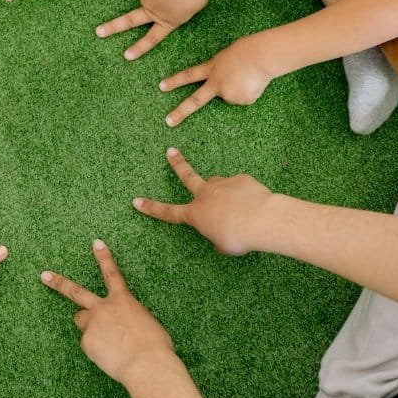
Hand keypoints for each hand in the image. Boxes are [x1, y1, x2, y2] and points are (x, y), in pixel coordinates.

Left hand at [41, 240, 174, 385]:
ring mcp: (92, 323)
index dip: (104, 257)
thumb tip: (122, 327)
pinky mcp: (86, 342)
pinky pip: (89, 345)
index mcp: (123, 300)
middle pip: (76, 292)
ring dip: (88, 326)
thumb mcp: (147, 324)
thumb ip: (130, 319)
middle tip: (44, 275)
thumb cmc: (155, 346)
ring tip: (106, 341)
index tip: (96, 243)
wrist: (147, 363)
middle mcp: (104, 308)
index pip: (112, 273)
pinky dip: (97, 350)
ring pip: (82, 321)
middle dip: (59, 283)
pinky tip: (110, 356)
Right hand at [95, 0, 207, 59]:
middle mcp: (153, 13)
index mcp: (167, 23)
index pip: (152, 39)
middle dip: (112, 27)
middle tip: (98, 32)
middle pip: (128, 21)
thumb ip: (185, 7)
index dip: (139, 48)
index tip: (126, 56)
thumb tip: (178, 2)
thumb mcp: (196, 6)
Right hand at [132, 148, 273, 255]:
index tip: (136, 201)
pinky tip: (254, 205)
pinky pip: (241, 188)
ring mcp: (223, 184)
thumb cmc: (239, 236)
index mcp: (196, 214)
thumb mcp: (224, 245)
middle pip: (187, 175)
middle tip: (170, 151)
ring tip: (238, 206)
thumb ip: (218, 237)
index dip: (151, 207)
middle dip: (177, 163)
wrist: (261, 218)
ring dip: (223, 192)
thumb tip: (221, 232)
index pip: (168, 212)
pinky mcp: (241, 179)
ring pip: (218, 184)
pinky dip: (245, 196)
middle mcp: (205, 195)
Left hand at [159, 36, 272, 125]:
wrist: (260, 56)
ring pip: (233, 96)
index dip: (175, 81)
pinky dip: (251, 91)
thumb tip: (228, 84)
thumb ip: (223, 70)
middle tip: (168, 122)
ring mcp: (227, 94)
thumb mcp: (229, 56)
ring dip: (242, 87)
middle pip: (195, 100)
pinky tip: (255, 82)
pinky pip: (246, 98)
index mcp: (212, 68)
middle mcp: (216, 83)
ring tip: (250, 75)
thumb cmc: (248, 50)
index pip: (189, 75)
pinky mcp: (241, 100)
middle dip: (181, 112)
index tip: (161, 86)